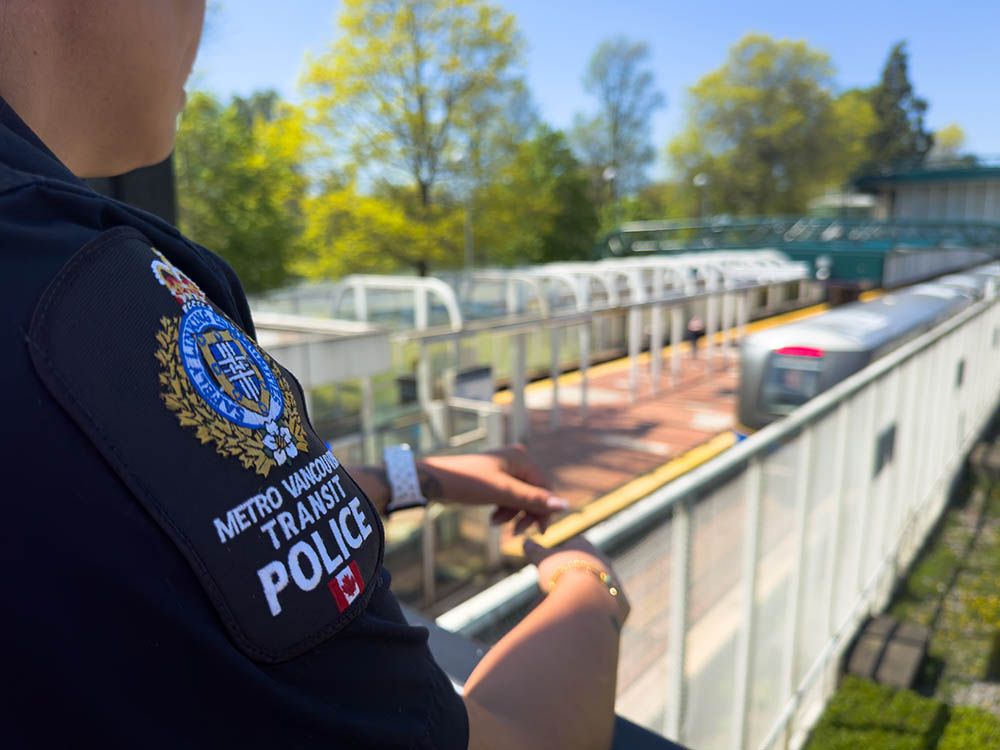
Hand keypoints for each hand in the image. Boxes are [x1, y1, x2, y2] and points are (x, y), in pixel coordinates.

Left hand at [418, 445, 568, 534]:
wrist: (434, 481)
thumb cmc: (468, 483)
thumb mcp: (503, 493)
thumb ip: (534, 500)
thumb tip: (565, 506)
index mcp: (522, 458)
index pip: (546, 487)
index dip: (545, 510)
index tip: (538, 533)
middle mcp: (517, 460)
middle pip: (535, 493)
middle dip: (526, 513)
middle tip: (517, 533)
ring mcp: (505, 470)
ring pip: (522, 497)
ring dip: (513, 513)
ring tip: (496, 523)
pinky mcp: (494, 480)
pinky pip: (509, 497)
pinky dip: (504, 510)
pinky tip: (493, 519)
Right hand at [524, 537, 629, 624]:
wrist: (586, 598)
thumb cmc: (561, 574)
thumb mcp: (542, 560)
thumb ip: (534, 550)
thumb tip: (525, 541)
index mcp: (585, 546)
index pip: (575, 544)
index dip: (563, 555)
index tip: (554, 566)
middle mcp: (604, 560)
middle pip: (590, 565)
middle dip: (577, 574)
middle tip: (561, 587)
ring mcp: (615, 580)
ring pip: (601, 585)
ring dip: (589, 593)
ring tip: (573, 606)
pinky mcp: (622, 602)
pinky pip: (610, 605)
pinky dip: (599, 610)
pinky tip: (588, 618)